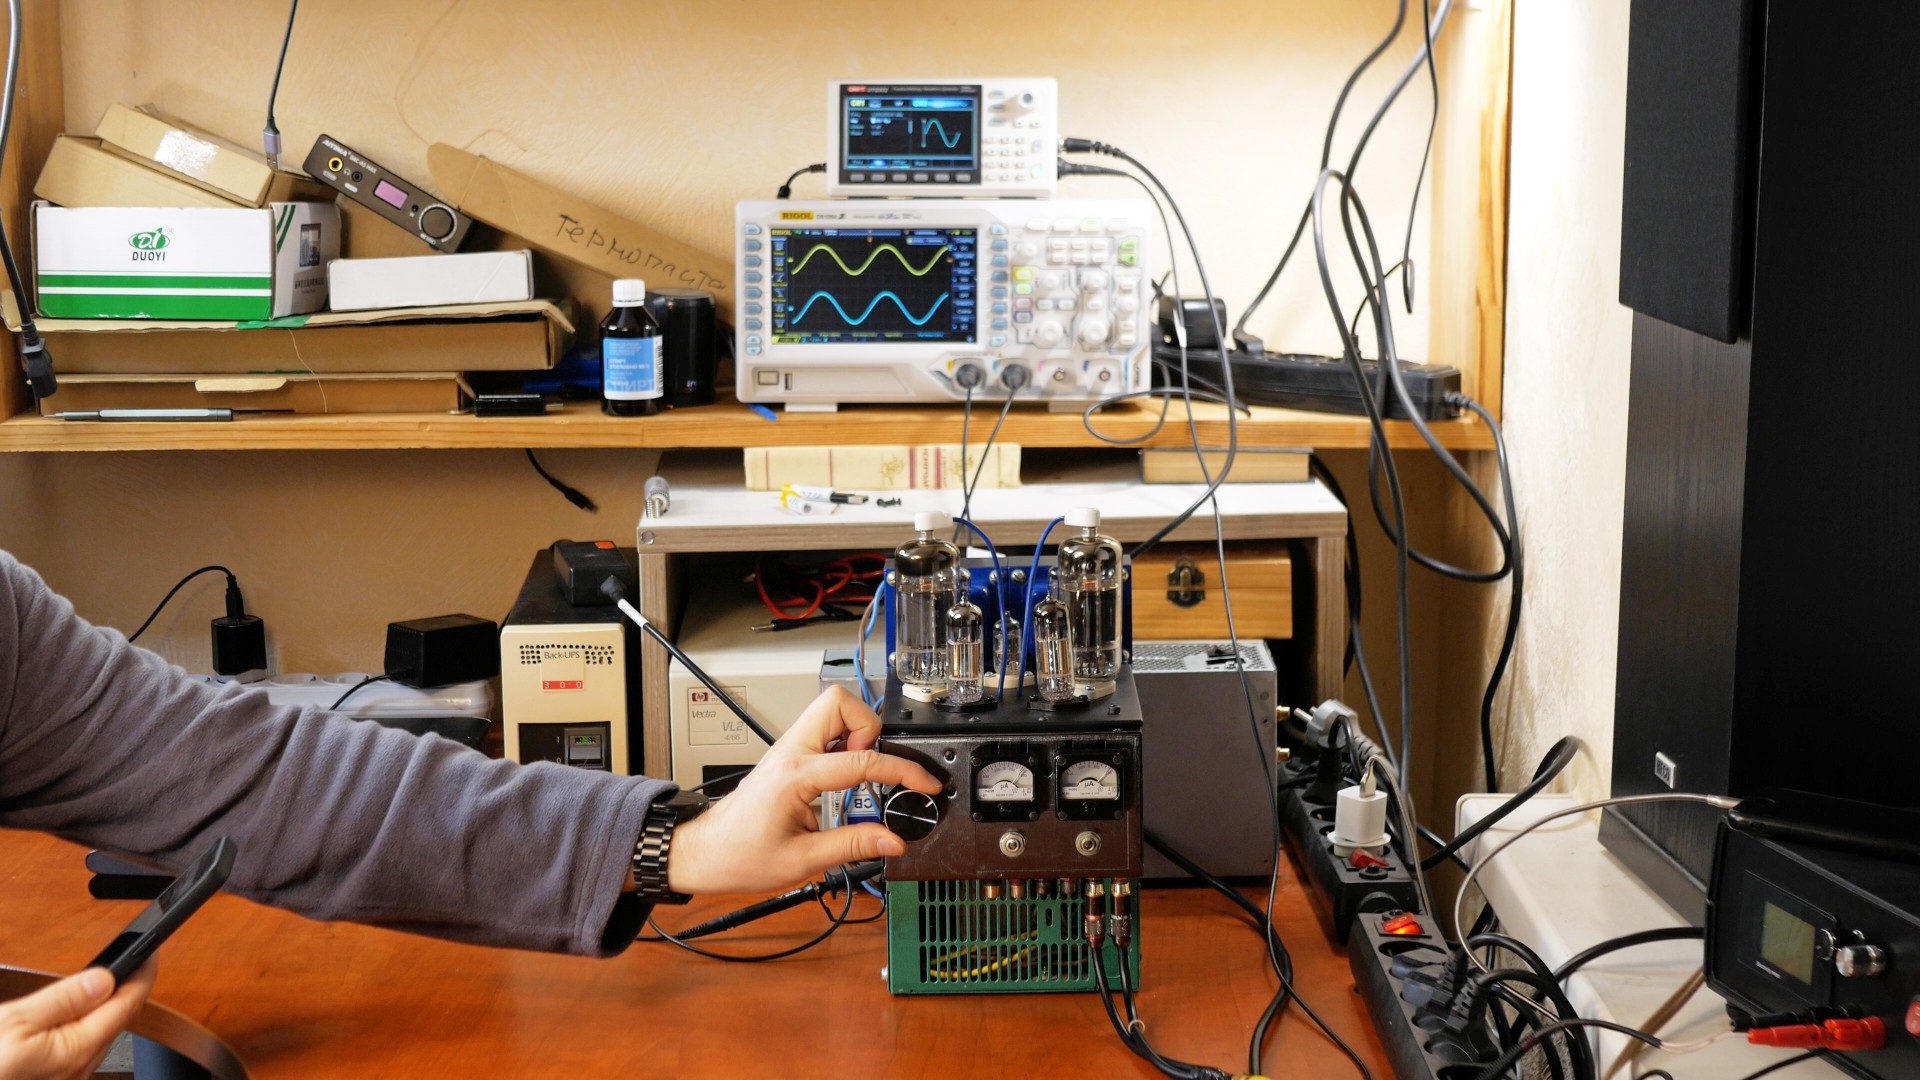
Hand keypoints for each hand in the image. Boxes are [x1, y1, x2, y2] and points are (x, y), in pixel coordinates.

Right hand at [0, 962, 155, 1079]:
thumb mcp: (14, 1021)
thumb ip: (63, 999)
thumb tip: (104, 979)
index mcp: (76, 1051)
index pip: (127, 1005)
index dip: (141, 974)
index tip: (149, 951)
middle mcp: (79, 1070)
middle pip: (116, 1020)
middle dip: (124, 989)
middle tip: (127, 960)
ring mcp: (68, 1078)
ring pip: (99, 1034)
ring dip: (104, 1007)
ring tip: (103, 982)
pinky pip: (81, 1047)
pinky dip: (84, 1025)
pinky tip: (74, 1014)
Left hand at [667, 686, 941, 894]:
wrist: (704, 854)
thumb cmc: (739, 856)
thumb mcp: (803, 860)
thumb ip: (853, 846)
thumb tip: (892, 840)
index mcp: (795, 775)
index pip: (861, 761)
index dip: (902, 772)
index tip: (924, 784)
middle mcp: (790, 753)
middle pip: (838, 701)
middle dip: (869, 727)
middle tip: (875, 765)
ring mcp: (787, 751)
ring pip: (830, 709)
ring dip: (856, 732)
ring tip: (860, 772)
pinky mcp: (787, 757)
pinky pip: (822, 732)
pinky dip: (843, 745)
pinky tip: (845, 777)